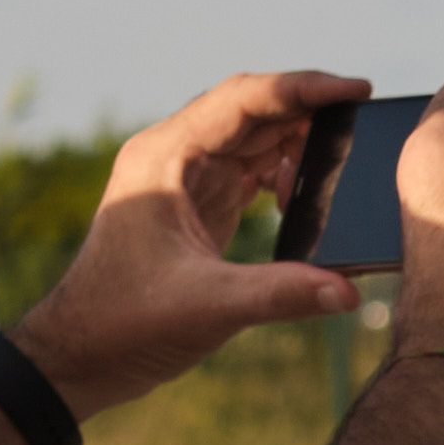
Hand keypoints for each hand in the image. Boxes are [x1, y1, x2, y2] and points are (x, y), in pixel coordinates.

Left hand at [10, 69, 368, 416]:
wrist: (79, 355)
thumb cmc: (124, 323)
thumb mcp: (208, 306)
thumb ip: (280, 294)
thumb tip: (347, 290)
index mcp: (165, 158)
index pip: (243, 98)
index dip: (303, 89)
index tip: (356, 90)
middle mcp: (172, 156)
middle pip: (252, 109)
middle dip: (309, 112)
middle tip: (365, 121)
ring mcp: (182, 179)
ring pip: (252, 138)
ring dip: (297, 145)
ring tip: (342, 165)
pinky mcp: (194, 206)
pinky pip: (247, 169)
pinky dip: (282, 175)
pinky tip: (305, 198)